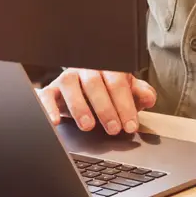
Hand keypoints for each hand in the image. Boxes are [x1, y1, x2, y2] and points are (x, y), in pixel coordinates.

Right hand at [37, 69, 156, 134]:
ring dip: (79, 107)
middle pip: (95, 84)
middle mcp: (87, 69)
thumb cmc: (108, 91)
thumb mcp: (126, 92)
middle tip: (114, 129)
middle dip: (106, 108)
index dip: (125, 105)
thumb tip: (149, 98)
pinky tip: (55, 122)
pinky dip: (48, 108)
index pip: (118, 82)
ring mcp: (67, 78)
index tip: (130, 125)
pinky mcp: (51, 90)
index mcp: (108, 67)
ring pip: (70, 85)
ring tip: (88, 126)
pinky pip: (46, 95)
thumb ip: (139, 93)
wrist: (84, 88)